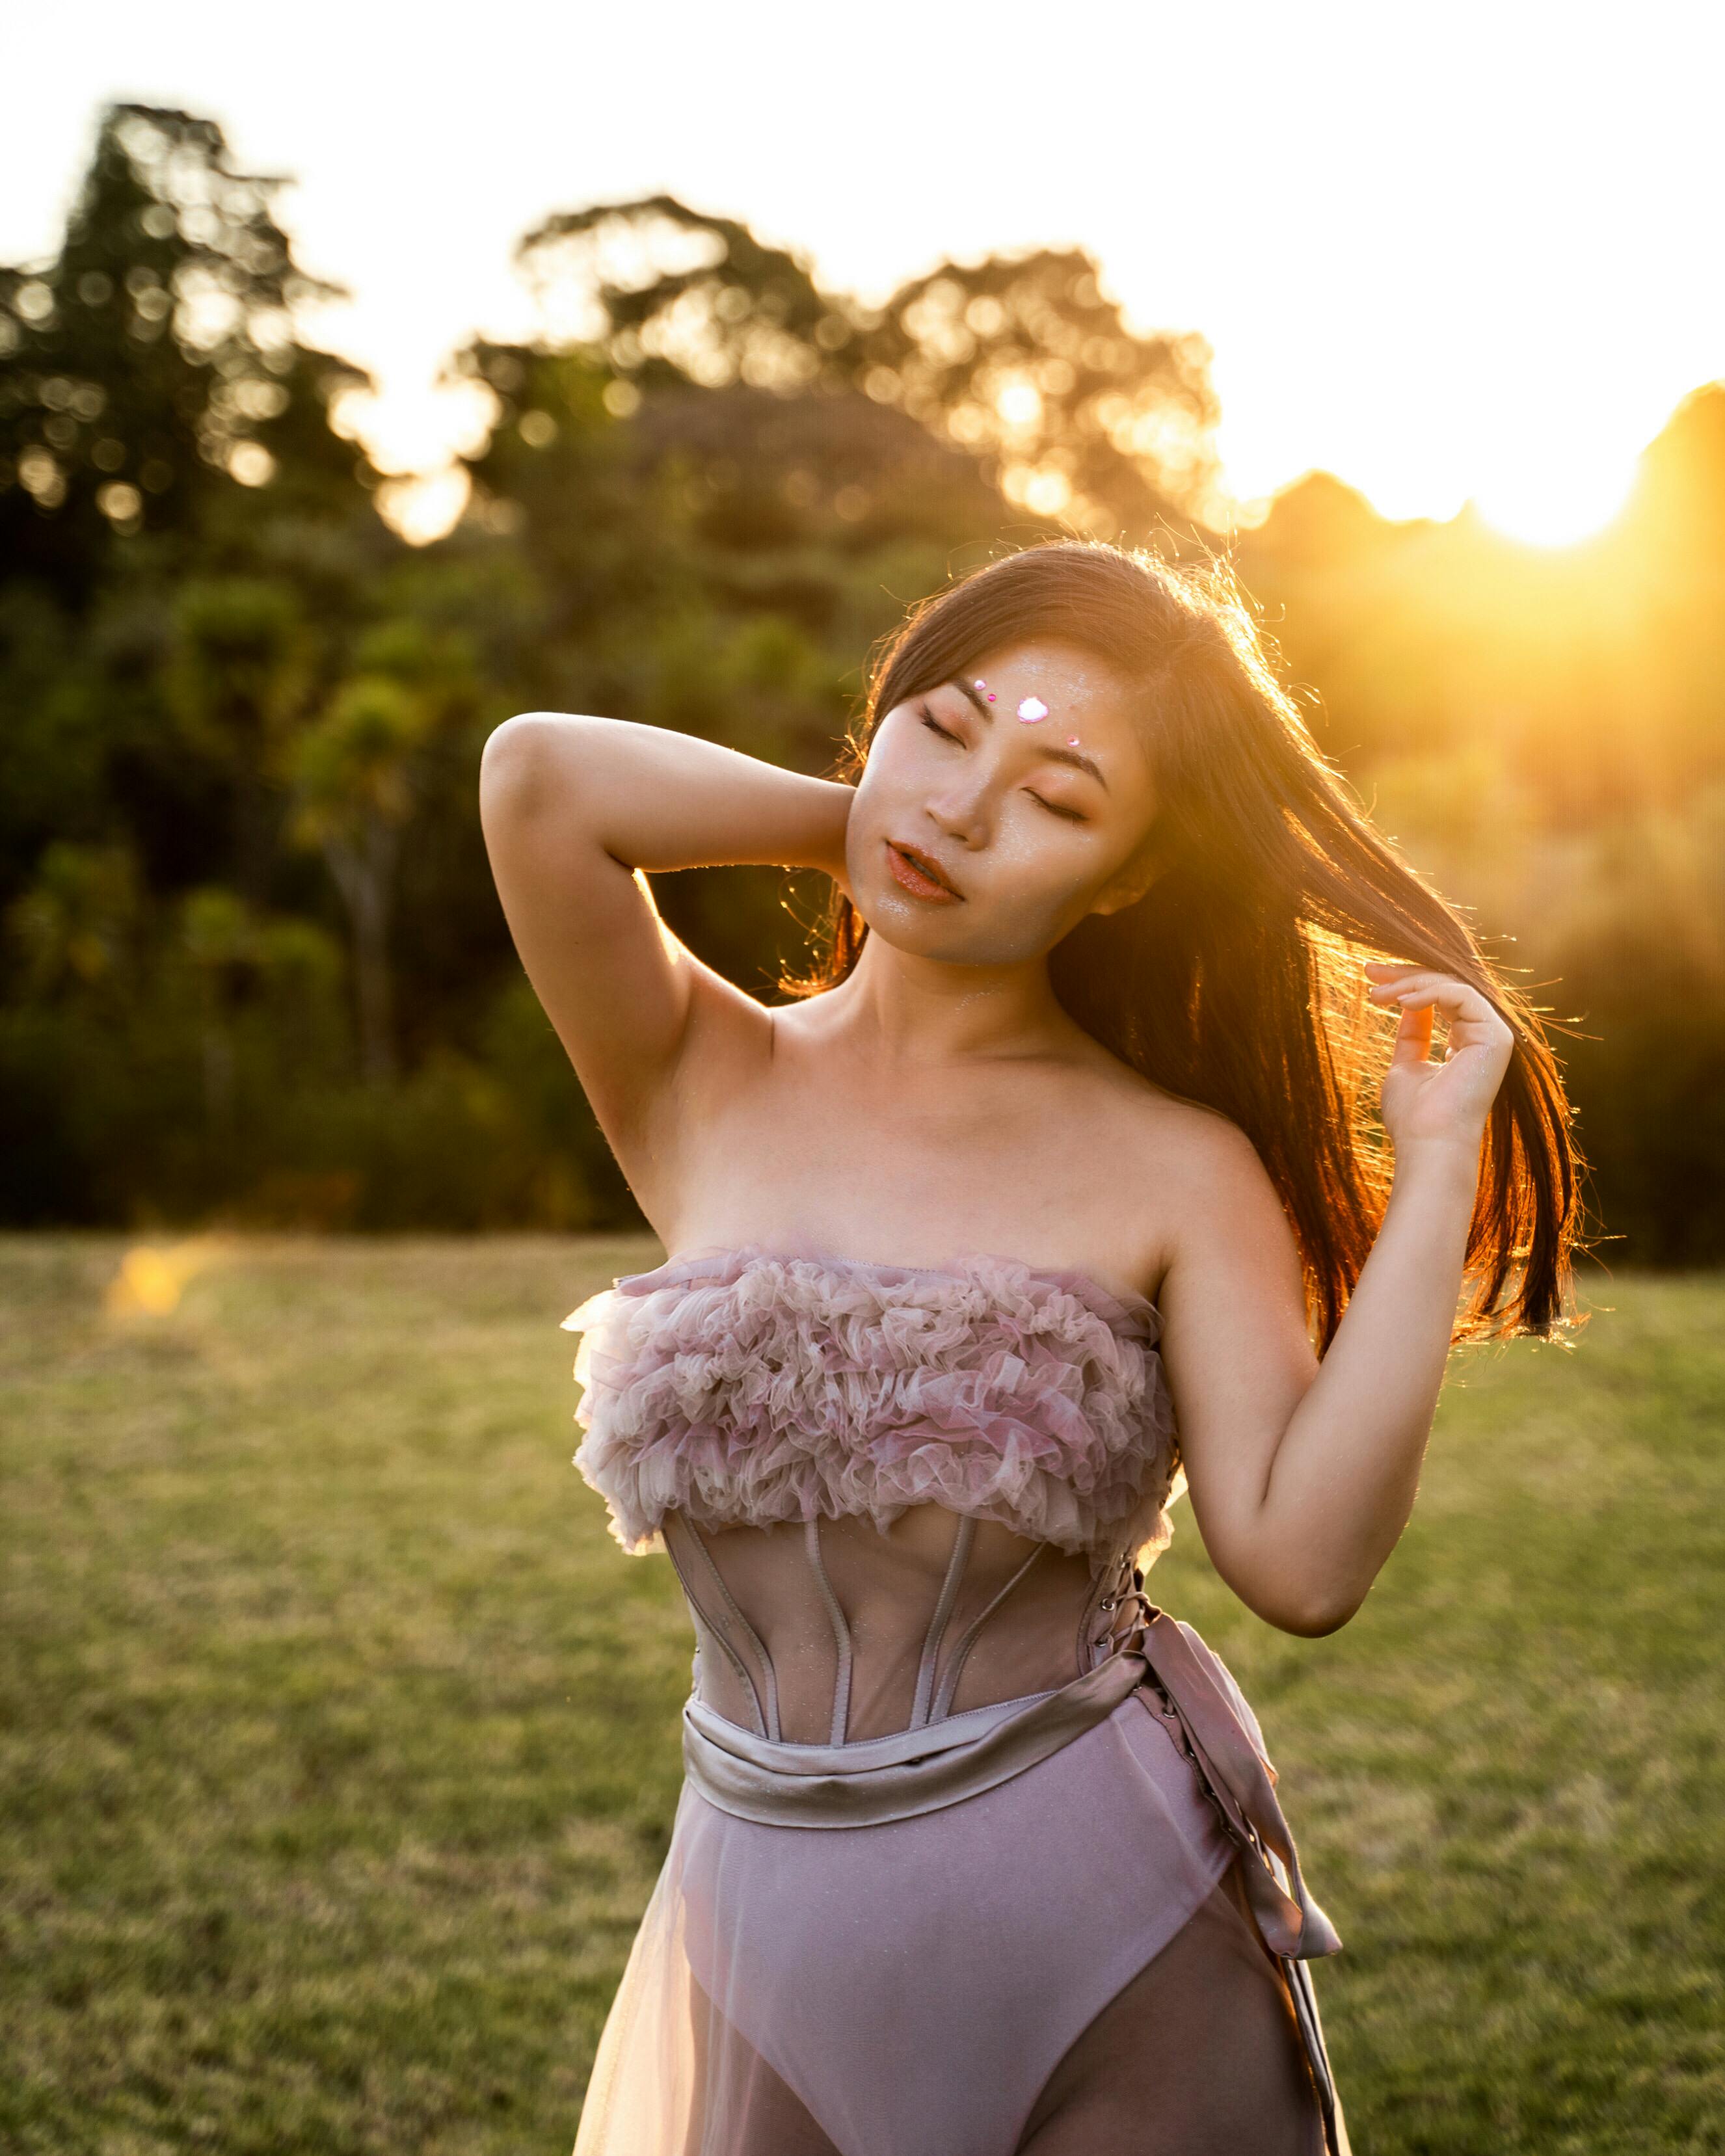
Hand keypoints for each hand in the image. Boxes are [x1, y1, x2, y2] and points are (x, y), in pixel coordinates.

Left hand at [1363, 961, 1514, 1153]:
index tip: (1371, 977)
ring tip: (1378, 994)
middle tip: (1369, 969)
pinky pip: (1462, 996)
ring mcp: (1493, 1036)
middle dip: (1406, 974)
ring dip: (1411, 984)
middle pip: (1447, 987)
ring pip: (1452, 987)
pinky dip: (1429, 993)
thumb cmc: (1413, 1116)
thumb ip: (1412, 1034)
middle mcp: (1484, 1036)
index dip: (1407, 983)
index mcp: (1467, 1044)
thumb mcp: (1406, 1065)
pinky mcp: (1495, 1037)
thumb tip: (1408, 1001)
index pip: (1441, 999)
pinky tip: (1401, 1002)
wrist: (1427, 1142)